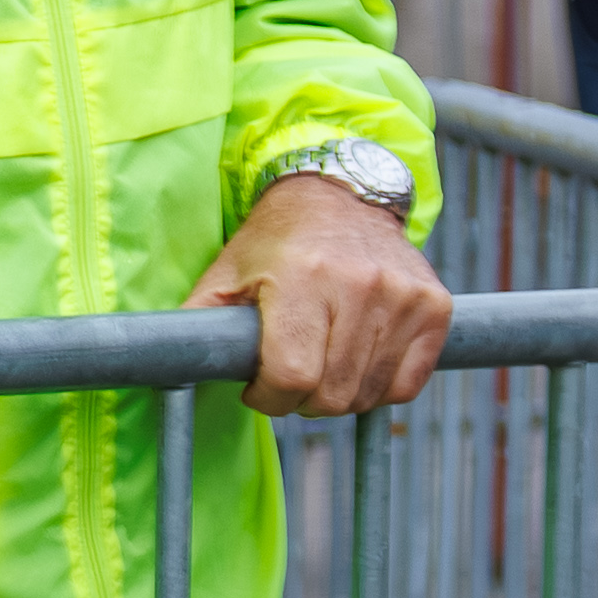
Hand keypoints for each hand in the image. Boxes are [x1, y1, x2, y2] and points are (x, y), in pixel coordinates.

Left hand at [197, 173, 453, 420]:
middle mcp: (361, 285)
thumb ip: (197, 325)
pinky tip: (355, 364)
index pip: (291, 375)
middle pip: (331, 393)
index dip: (268, 398)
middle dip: (300, 400)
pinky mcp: (435, 307)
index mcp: (303, 278)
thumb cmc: (273, 244)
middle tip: (289, 378)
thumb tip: (162, 370)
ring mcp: (404, 297)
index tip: (259, 388)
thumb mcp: (223, 276)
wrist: (340, 197)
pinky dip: (378, 388)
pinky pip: (407, 384)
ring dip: (338, 395)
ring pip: (368, 394)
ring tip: (319, 364)